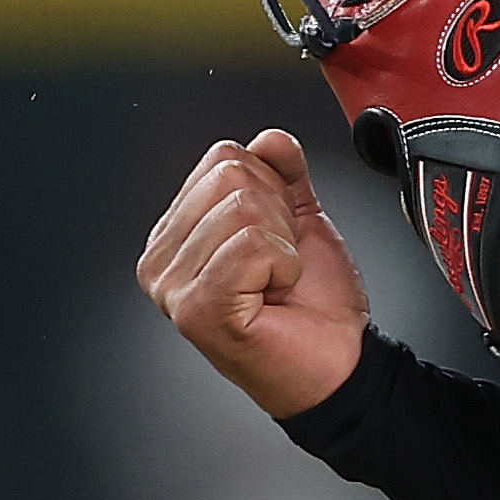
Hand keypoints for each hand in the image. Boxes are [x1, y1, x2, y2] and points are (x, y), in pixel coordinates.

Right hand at [137, 130, 368, 417]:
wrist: (338, 362)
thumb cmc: (313, 303)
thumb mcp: (298, 218)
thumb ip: (282, 171)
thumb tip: (269, 138)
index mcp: (176, 232)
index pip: (224, 157)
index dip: (272, 189)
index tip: (275, 240)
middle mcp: (162, 259)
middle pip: (232, 175)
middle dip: (278, 216)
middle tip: (278, 266)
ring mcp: (173, 287)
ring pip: (245, 208)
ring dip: (283, 246)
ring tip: (275, 283)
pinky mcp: (197, 310)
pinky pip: (253, 245)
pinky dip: (283, 266)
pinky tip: (274, 296)